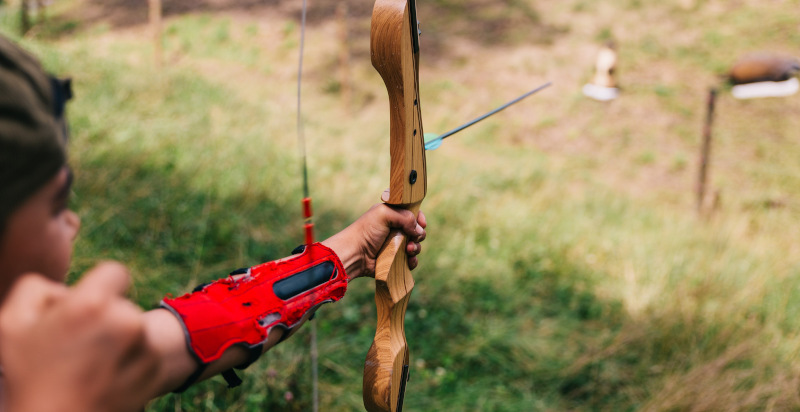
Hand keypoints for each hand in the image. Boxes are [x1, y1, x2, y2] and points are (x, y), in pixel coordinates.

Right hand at [0, 262, 159, 411]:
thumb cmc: (30, 376)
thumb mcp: (12, 324)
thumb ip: (36, 288)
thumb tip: (66, 290)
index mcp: (93, 305)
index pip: (115, 272)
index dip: (100, 286)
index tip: (89, 305)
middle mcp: (127, 322)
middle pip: (122, 304)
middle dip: (105, 317)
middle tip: (77, 344)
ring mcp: (145, 348)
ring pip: (134, 328)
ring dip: (118, 339)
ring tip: (89, 364)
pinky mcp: (154, 370)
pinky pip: (144, 353)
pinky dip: (130, 361)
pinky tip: (104, 377)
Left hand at [322, 197, 426, 279]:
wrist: (355, 254)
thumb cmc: (366, 231)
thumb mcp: (384, 214)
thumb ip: (405, 217)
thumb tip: (419, 230)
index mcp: (392, 215)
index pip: (412, 213)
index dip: (419, 218)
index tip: (422, 223)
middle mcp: (395, 229)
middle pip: (417, 230)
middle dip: (419, 235)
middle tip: (412, 238)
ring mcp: (396, 245)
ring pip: (415, 246)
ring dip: (416, 248)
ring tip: (408, 250)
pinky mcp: (395, 260)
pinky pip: (411, 261)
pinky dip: (412, 261)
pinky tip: (408, 260)